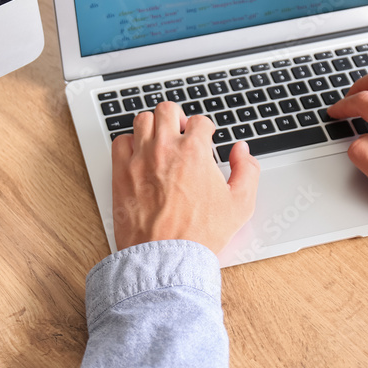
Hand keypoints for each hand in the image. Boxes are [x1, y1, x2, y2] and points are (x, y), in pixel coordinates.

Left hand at [111, 100, 260, 251]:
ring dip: (153, 125)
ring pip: (142, 120)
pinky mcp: (121, 172)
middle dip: (177, 117)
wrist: (166, 257)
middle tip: (180, 131)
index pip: (199, 121)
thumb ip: (247, 171)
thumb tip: (242, 150)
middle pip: (167, 110)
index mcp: (194, 151)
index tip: (203, 137)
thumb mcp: (240, 204)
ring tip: (159, 139)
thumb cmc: (200, 235)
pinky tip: (138, 154)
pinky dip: (129, 143)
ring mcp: (140, 158)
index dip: (205, 128)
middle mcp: (165, 148)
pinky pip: (120, 141)